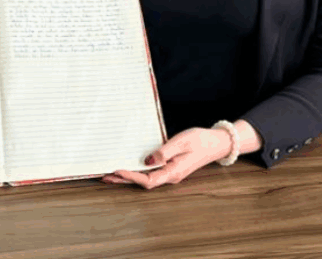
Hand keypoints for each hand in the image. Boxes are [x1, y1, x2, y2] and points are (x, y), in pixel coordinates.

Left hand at [102, 127, 231, 189]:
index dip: (131, 177)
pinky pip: (151, 173)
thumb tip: (147, 161)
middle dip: (124, 180)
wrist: (216, 143)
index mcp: (173, 172)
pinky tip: (128, 167)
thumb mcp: (181, 142)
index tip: (116, 170)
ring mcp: (170, 173)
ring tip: (110, 174)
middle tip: (104, 177)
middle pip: (144, 182)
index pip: (148, 179)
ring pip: (146, 179)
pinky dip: (137, 172)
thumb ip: (164, 152)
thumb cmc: (199, 140)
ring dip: (128, 177)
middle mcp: (170, 176)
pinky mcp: (170, 168)